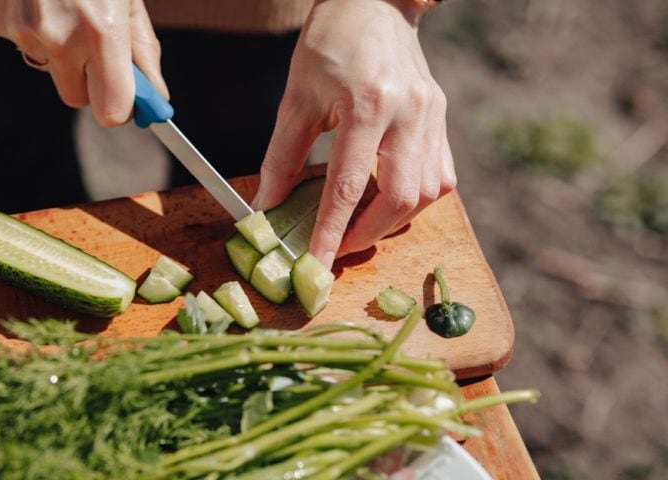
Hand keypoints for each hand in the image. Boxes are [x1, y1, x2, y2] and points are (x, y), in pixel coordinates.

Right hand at [0, 0, 167, 125]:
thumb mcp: (130, 2)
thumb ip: (144, 54)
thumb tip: (156, 99)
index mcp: (101, 31)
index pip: (110, 110)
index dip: (119, 108)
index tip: (126, 101)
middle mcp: (59, 36)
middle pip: (76, 98)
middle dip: (90, 82)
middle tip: (97, 49)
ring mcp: (23, 29)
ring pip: (48, 69)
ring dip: (61, 53)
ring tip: (67, 9)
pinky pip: (24, 45)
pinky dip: (35, 31)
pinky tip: (42, 0)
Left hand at [252, 0, 454, 268]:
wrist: (375, 1)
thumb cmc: (330, 42)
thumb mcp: (297, 96)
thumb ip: (283, 156)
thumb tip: (267, 206)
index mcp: (367, 104)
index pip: (348, 186)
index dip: (331, 233)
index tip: (317, 264)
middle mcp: (409, 113)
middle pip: (400, 198)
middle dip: (367, 234)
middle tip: (339, 245)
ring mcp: (432, 116)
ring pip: (428, 193)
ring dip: (394, 220)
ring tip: (361, 223)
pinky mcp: (442, 118)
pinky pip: (442, 176)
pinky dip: (416, 199)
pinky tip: (390, 197)